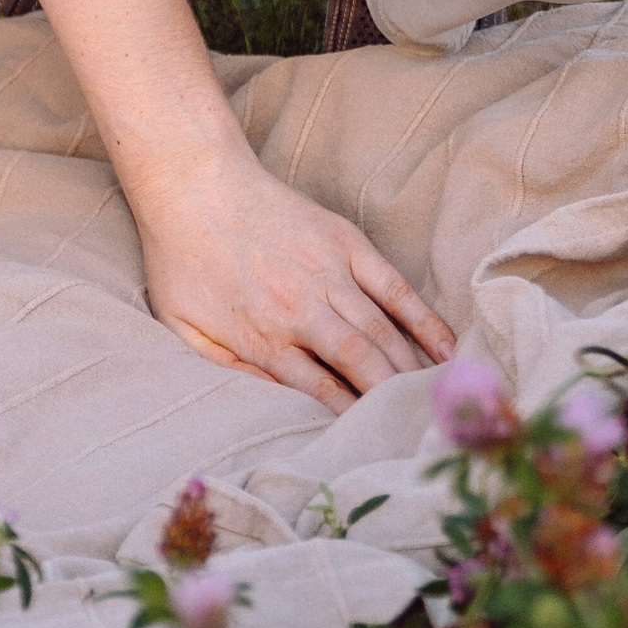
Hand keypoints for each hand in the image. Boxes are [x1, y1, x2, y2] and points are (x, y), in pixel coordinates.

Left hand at [138, 150, 452, 405]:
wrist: (193, 181)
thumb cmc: (182, 258)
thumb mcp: (182, 328)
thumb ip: (225, 371)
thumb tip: (272, 405)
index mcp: (264, 337)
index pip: (322, 393)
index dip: (353, 422)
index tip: (376, 446)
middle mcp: (302, 309)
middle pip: (363, 366)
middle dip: (393, 403)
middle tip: (420, 433)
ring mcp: (329, 272)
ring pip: (383, 332)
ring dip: (411, 370)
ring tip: (435, 402)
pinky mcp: (345, 242)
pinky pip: (395, 287)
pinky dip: (423, 319)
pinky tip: (445, 348)